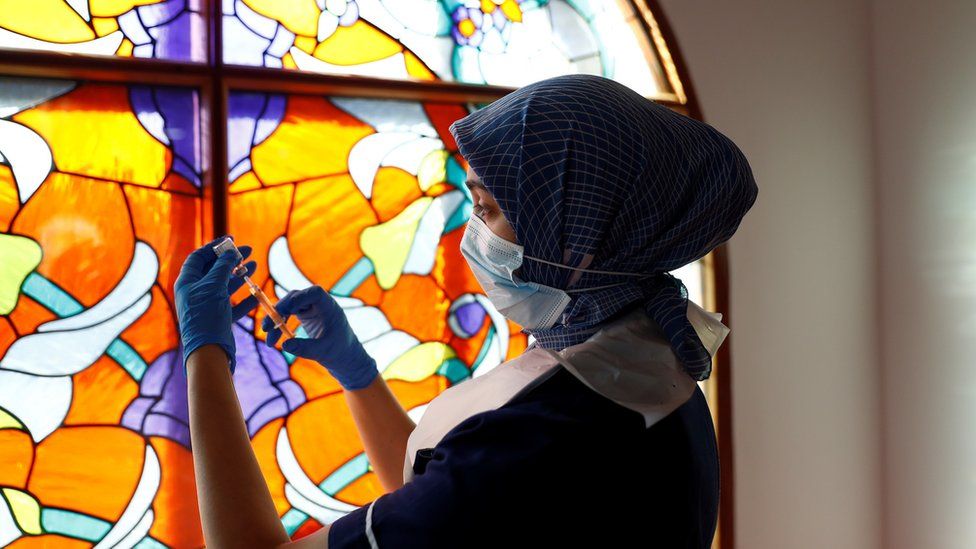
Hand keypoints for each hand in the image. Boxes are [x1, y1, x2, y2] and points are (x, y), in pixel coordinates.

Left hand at [174, 237, 258, 373]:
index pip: (199, 257)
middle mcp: (195, 293)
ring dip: (239, 275)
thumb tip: (231, 252)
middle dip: (230, 260)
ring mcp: (206, 306)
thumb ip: (223, 266)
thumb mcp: (214, 286)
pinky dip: (243, 298)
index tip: (231, 240)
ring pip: (224, 286)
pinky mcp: (218, 318)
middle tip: (248, 251)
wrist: (208, 350)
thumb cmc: (206, 316)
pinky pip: (231, 304)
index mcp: (187, 282)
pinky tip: (255, 293)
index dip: (214, 247)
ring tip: (254, 266)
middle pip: (213, 270)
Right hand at [263, 286, 377, 390]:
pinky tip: (274, 340)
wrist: (345, 359)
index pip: (314, 293)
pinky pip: (288, 314)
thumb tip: (284, 345)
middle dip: (279, 311)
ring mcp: (311, 308)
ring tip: (269, 341)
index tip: (283, 311)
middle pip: (295, 298)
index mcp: (330, 307)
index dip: (297, 299)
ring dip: (276, 320)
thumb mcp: (322, 352)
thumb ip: (305, 348)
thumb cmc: (340, 353)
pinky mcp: (305, 315)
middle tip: (266, 328)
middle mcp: (320, 304)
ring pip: (288, 306)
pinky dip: (279, 325)